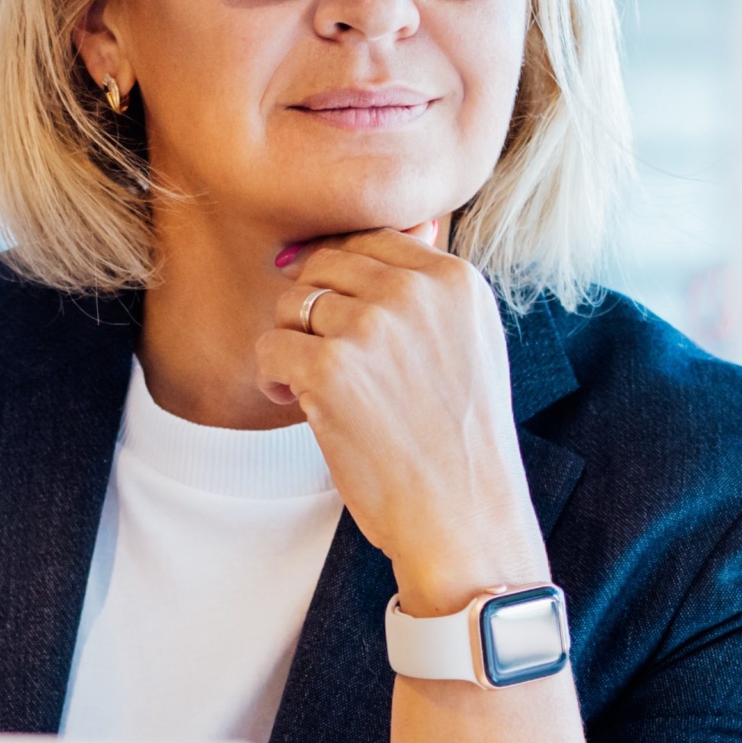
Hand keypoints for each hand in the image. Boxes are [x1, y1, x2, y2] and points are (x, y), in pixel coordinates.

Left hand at [260, 229, 550, 616]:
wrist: (464, 517)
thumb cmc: (462, 441)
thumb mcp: (472, 344)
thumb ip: (433, 288)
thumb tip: (407, 225)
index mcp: (454, 279)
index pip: (370, 238)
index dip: (341, 276)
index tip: (338, 319)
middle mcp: (414, 292)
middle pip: (324, 263)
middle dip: (312, 308)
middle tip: (324, 357)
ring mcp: (371, 328)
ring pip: (290, 304)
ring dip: (291, 346)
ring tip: (313, 389)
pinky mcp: (330, 371)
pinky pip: (269, 348)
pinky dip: (272, 379)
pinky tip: (296, 405)